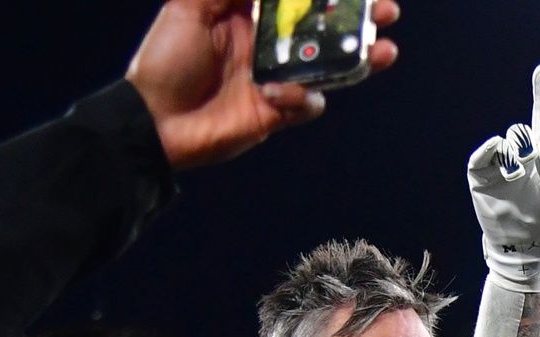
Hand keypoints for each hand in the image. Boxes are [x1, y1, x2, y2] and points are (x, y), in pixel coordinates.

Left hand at [125, 0, 400, 169]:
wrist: (153, 122)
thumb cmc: (165, 60)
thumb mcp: (188, 8)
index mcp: (247, 15)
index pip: (295, 0)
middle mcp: (267, 45)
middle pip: (322, 30)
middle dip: (357, 21)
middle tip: (386, 13)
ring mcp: (276, 79)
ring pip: (328, 66)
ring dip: (358, 59)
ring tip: (383, 50)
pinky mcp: (277, 113)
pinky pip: (308, 103)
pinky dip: (303, 98)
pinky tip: (281, 95)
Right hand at [467, 64, 539, 291]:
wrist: (523, 248)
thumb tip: (539, 154)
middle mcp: (520, 156)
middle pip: (523, 130)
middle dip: (527, 141)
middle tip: (530, 157)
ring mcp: (499, 165)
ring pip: (506, 141)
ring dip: (515, 154)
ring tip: (518, 176)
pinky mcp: (482, 176)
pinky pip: (482, 156)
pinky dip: (491, 152)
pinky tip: (503, 161)